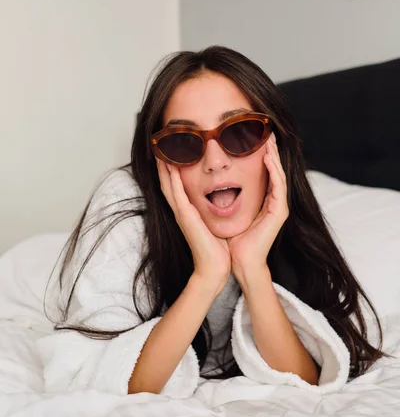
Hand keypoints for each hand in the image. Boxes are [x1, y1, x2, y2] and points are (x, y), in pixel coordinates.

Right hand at [156, 159, 230, 296]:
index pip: (176, 187)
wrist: (214, 268)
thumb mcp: (213, 224)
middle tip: (160, 148)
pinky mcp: (185, 217)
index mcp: (188, 212)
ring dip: (164, 169)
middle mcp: (181, 211)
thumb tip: (221, 200)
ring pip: (168, 186)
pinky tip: (171, 167)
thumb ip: (212, 212)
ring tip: (161, 152)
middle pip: (167, 183)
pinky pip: (177, 195)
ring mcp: (181, 214)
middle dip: (163, 166)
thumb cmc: (217, 248)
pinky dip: (172, 180)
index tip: (172, 154)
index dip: (171, 171)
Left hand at [228, 132, 288, 288]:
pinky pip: (279, 186)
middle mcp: (271, 201)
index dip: (260, 153)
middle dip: (270, 149)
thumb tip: (206, 176)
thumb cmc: (228, 239)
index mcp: (260, 200)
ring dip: (275, 155)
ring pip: (278, 174)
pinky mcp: (279, 213)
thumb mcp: (223, 209)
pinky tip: (268, 158)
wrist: (234, 262)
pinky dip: (274, 171)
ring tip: (270, 138)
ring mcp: (278, 207)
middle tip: (267, 130)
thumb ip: (221, 194)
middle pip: (273, 169)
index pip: (263, 171)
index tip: (252, 136)